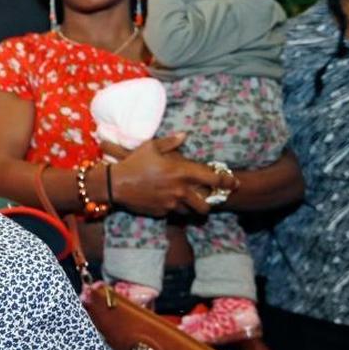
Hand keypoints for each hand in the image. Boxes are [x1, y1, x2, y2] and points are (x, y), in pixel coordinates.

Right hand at [109, 134, 238, 216]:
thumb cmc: (134, 163)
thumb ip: (171, 142)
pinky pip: (174, 213)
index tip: (233, 183)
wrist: (115, 185)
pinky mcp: (161, 212)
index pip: (214, 180)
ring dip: (192, 207)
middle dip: (209, 203)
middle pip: (206, 205)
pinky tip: (169, 202)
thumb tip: (184, 136)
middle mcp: (180, 191)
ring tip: (189, 201)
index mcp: (182, 172)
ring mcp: (170, 204)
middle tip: (207, 197)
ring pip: (191, 212)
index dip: (227, 182)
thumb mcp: (151, 147)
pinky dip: (175, 209)